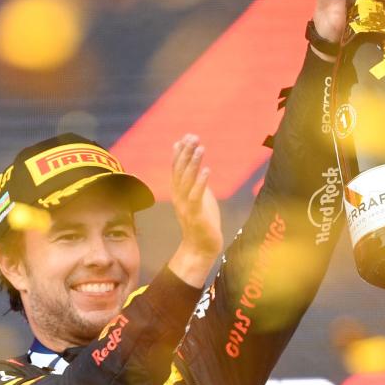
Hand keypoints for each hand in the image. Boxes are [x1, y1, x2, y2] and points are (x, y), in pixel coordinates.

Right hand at [167, 134, 221, 287]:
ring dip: (193, 163)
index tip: (184, 137)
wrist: (200, 248)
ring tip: (200, 148)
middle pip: (180, 172)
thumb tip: (200, 167)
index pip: (176, 170)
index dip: (179, 153)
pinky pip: (197, 196)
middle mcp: (179, 198)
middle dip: (186, 153)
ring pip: (187, 181)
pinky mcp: (196, 215)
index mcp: (179, 193)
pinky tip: (207, 170)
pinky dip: (201, 182)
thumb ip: (198, 184)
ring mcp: (186, 206)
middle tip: (192, 137)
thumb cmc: (202, 223)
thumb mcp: (200, 199)